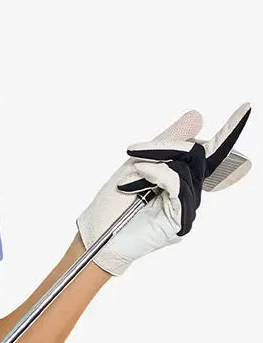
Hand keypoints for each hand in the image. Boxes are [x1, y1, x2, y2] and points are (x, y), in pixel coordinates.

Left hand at [76, 102, 251, 275]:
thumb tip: (197, 116)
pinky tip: (141, 175)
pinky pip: (178, 184)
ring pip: (186, 167)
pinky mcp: (180, 221)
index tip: (246, 108)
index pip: (210, 152)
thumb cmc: (113, 204)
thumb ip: (167, 142)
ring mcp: (186, 208)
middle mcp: (188, 192)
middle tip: (135, 152)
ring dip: (155, 162)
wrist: (96, 234)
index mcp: (180, 178)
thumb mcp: (137, 164)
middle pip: (197, 154)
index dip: (229, 131)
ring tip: (132, 173)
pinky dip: (158, 173)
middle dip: (167, 146)